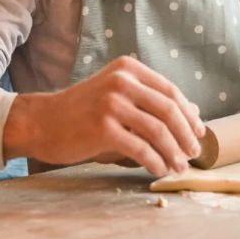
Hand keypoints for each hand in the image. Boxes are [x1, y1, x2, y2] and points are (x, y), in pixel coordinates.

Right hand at [3, 55, 205, 176]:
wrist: (40, 122)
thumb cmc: (82, 111)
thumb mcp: (117, 96)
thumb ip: (151, 101)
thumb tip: (194, 112)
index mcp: (128, 69)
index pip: (170, 91)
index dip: (189, 114)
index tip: (199, 132)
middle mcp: (122, 81)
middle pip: (168, 110)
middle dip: (186, 134)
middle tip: (194, 153)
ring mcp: (111, 103)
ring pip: (157, 130)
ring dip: (173, 152)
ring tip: (179, 166)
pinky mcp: (103, 127)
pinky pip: (140, 147)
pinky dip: (154, 161)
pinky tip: (158, 169)